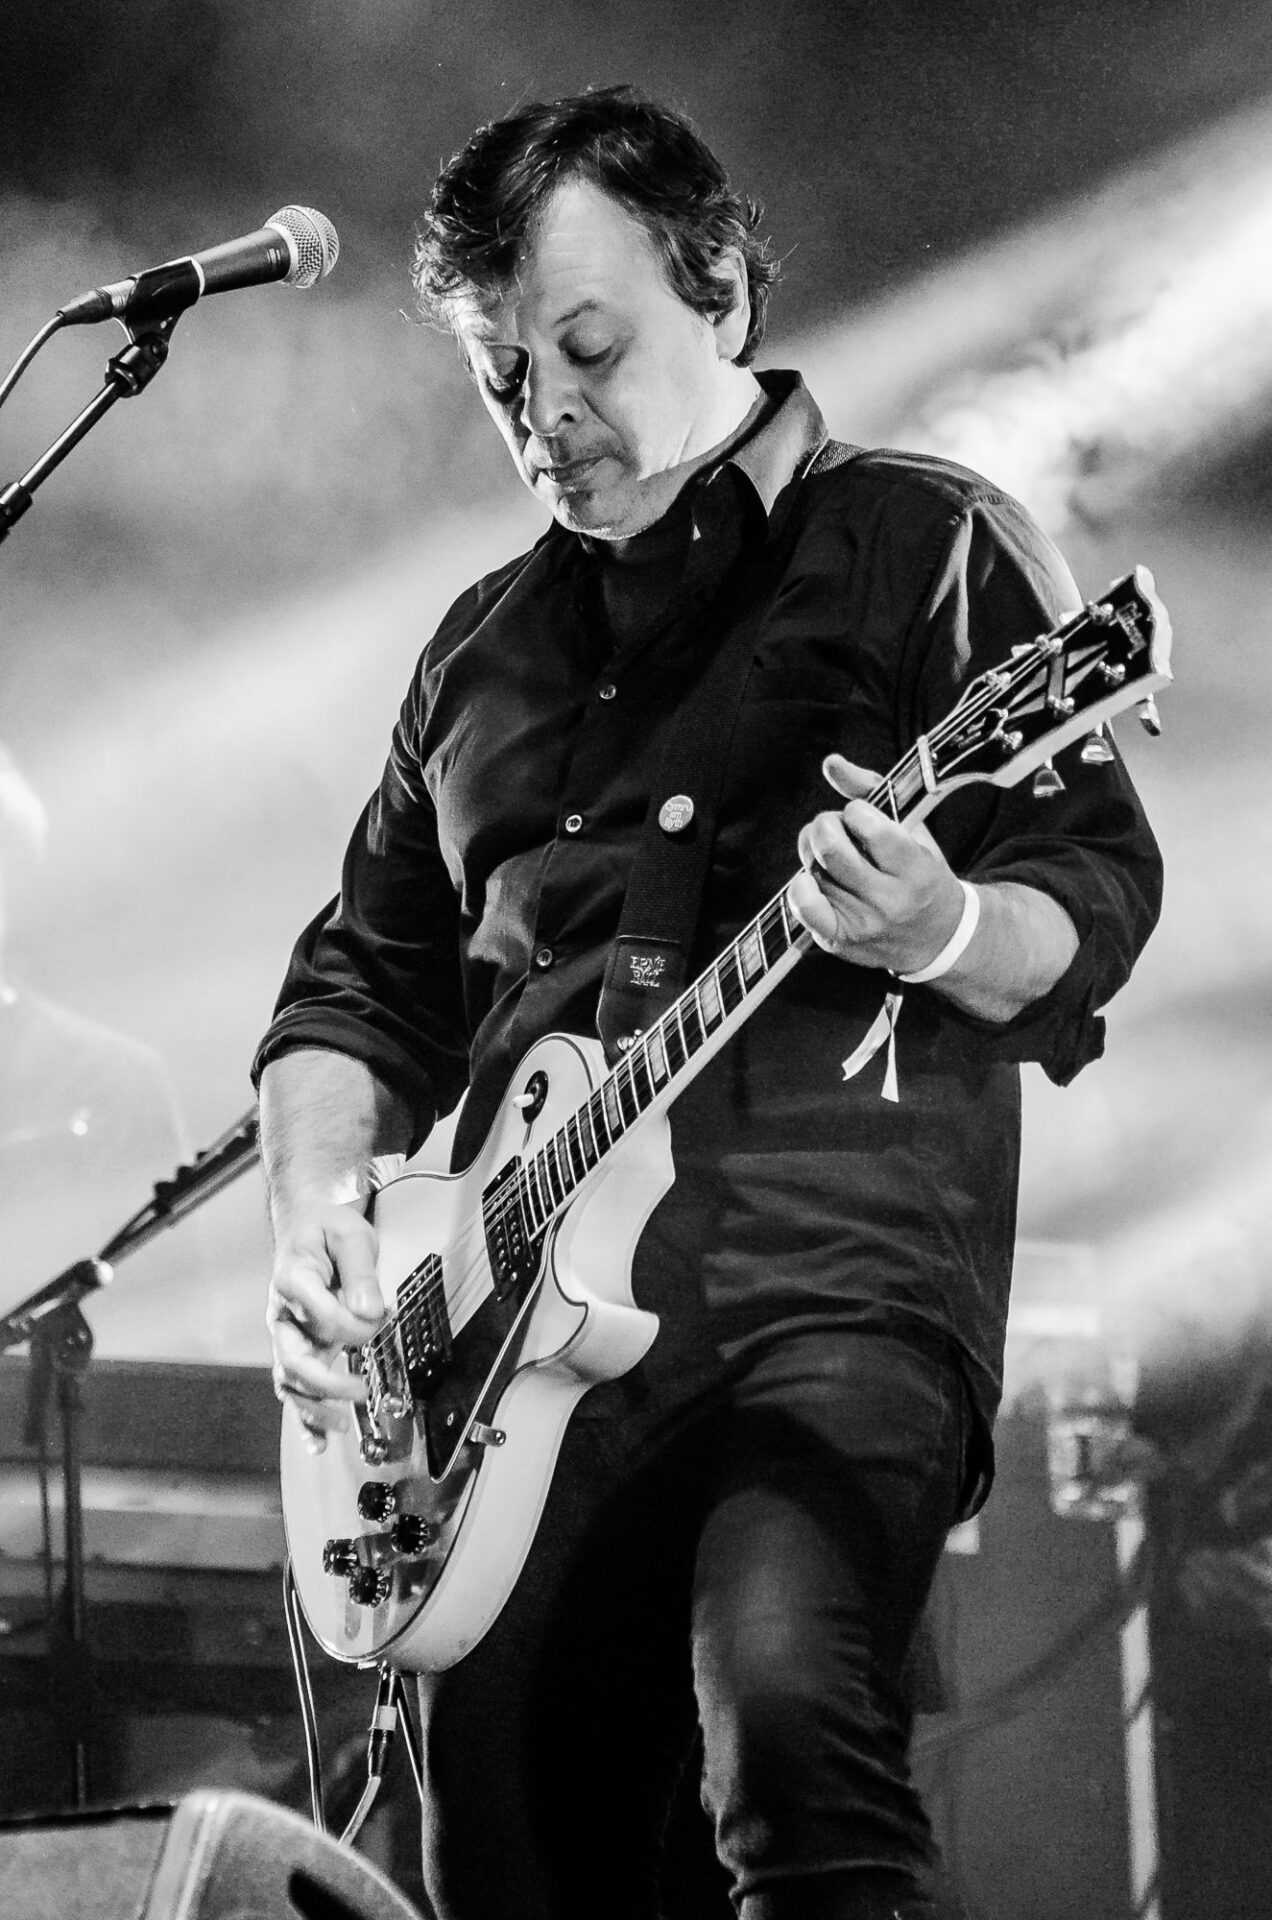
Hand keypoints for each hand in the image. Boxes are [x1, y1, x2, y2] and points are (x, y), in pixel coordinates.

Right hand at [266, 1199, 386, 1452]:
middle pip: (293, 1359)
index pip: (319, 1314)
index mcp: (292, 1280)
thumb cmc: (328, 1230)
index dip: (353, 1323)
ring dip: (313, 1407)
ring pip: (290, 1381)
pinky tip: (318, 1443)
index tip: (380, 1316)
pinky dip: (303, 1419)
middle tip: (361, 1389)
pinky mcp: (297, 1348)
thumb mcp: (351, 1235)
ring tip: (341, 1426)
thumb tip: (370, 1308)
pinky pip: (294, 1388)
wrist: (306, 1226)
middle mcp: (282, 1313)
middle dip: (327, 1381)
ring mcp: (287, 1335)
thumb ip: (360, 1271)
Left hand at [787, 754, 965, 974]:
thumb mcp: (912, 829)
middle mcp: (889, 900)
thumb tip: (830, 763)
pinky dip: (799, 889)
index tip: (860, 813)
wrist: (937, 937)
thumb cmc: (919, 873)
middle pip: (831, 849)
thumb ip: (871, 790)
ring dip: (816, 856)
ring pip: (815, 872)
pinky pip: (804, 910)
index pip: (870, 828)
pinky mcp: (840, 940)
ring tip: (833, 856)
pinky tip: (808, 879)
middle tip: (834, 827)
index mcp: (915, 869)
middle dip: (825, 826)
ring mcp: (863, 923)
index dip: (856, 811)